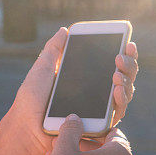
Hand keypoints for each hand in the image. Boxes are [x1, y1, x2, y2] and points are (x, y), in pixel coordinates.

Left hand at [10, 27, 138, 154]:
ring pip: (126, 92)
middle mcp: (98, 91)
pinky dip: (121, 100)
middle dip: (129, 64)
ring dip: (126, 80)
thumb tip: (64, 30)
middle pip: (124, 75)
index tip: (127, 42)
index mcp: (86, 76)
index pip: (111, 62)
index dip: (124, 52)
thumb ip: (54, 49)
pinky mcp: (100, 124)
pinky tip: (117, 90)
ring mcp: (101, 108)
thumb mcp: (43, 68)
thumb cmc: (32, 98)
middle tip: (120, 56)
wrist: (26, 125)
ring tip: (117, 73)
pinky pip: (118, 112)